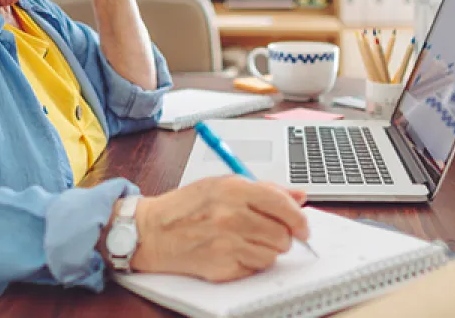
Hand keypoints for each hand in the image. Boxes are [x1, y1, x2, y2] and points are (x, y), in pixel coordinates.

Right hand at [131, 177, 309, 281]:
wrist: (153, 231)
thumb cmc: (185, 208)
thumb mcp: (221, 185)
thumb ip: (264, 189)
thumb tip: (299, 196)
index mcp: (233, 189)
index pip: (283, 205)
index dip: (298, 218)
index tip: (302, 226)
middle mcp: (232, 215)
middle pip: (283, 234)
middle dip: (281, 236)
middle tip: (267, 233)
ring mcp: (227, 242)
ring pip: (273, 254)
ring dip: (265, 250)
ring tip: (244, 241)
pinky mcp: (223, 265)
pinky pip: (256, 268)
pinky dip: (250, 262)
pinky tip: (233, 251)